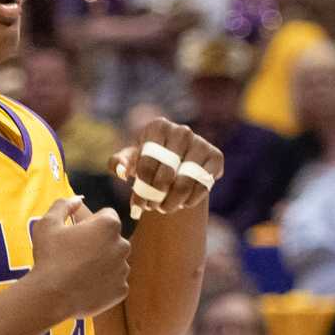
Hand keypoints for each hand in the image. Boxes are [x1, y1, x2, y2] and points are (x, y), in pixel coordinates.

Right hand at [26, 197, 131, 321]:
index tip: (76, 234)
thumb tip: (77, 199)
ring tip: (79, 273)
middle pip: (112, 239)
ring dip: (102, 263)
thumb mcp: (48, 223)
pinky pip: (114, 282)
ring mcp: (124, 269)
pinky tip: (86, 286)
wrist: (50, 296)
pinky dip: (104, 284)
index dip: (90, 223)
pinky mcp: (121, 290)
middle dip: (98, 243)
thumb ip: (64, 205)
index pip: (107, 215)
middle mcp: (123, 245)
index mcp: (109, 225)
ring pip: (114, 261)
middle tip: (76, 255)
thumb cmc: (50, 257)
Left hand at [110, 118, 225, 219]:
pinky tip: (182, 203)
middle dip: (156, 197)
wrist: (178, 164)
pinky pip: (203, 186)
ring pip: (185, 183)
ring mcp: (201, 142)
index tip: (137, 204)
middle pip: (166, 174)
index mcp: (158, 127)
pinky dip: (191, 200)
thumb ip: (118, 163)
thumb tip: (122, 171)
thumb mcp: (131, 161)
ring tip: (164, 208)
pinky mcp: (216, 156)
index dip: (140, 188)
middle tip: (151, 207)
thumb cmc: (149, 161)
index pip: (147, 163)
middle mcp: (182, 131)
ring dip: (172, 202)